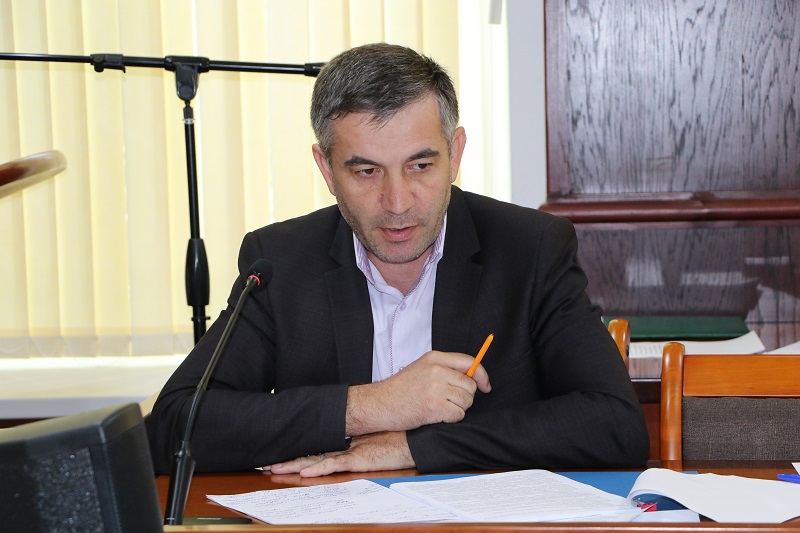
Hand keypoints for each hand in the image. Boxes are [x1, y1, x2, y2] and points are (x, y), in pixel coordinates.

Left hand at [266, 431, 413, 477]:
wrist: (417, 436)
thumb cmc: (400, 438)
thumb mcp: (378, 442)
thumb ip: (363, 444)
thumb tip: (351, 448)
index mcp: (348, 442)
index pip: (318, 448)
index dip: (299, 452)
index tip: (280, 456)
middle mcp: (346, 445)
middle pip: (312, 453)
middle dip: (289, 459)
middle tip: (267, 463)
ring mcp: (352, 451)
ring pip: (318, 459)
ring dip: (296, 464)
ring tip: (275, 468)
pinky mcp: (361, 459)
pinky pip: (336, 464)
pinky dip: (320, 469)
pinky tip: (306, 473)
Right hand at [346, 350, 490, 434]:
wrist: (380, 403)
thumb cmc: (400, 389)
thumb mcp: (422, 368)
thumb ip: (445, 369)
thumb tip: (472, 377)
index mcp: (435, 358)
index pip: (470, 362)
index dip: (481, 375)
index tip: (485, 386)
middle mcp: (437, 370)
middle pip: (470, 385)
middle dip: (466, 397)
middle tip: (450, 401)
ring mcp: (436, 388)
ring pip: (466, 401)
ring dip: (458, 409)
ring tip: (441, 408)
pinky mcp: (434, 406)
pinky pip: (458, 415)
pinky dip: (451, 419)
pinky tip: (437, 415)